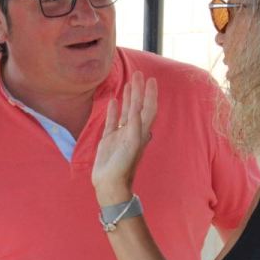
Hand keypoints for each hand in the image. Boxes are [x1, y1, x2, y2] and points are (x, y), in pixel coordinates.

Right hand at [92, 73, 157, 204]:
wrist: (110, 185)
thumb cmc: (123, 167)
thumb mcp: (131, 144)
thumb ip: (134, 125)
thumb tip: (137, 108)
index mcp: (141, 132)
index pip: (148, 108)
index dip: (150, 94)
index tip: (151, 80)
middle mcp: (133, 131)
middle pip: (138, 107)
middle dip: (139, 91)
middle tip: (138, 74)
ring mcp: (120, 135)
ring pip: (126, 112)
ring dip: (128, 98)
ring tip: (128, 84)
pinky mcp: (109, 140)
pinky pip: (112, 121)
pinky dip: (113, 111)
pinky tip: (113, 101)